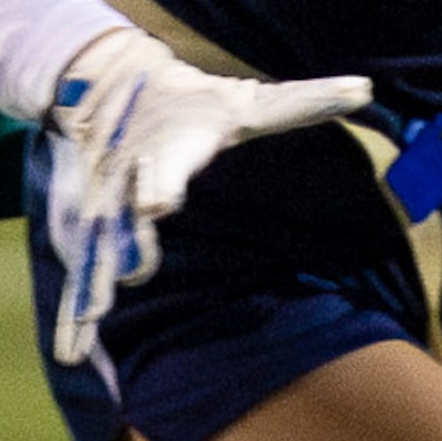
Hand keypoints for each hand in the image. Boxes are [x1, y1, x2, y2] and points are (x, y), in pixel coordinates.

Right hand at [44, 27, 369, 363]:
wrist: (116, 87)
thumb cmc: (202, 102)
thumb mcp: (254, 100)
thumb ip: (310, 100)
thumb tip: (367, 87)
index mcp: (172, 147)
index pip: (166, 167)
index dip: (162, 184)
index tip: (159, 206)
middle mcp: (131, 178)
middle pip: (123, 214)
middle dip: (125, 244)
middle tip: (130, 275)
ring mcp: (105, 206)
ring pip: (95, 252)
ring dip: (92, 291)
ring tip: (86, 334)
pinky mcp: (91, 227)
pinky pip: (83, 272)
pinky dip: (77, 311)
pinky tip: (74, 353)